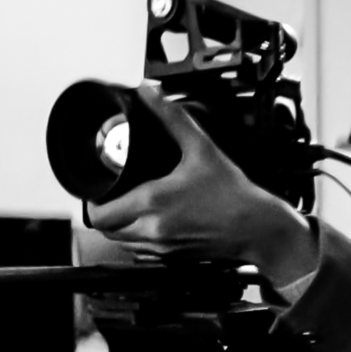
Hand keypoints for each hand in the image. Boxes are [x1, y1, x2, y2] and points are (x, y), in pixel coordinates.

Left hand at [87, 84, 317, 286]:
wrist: (257, 227)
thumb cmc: (234, 194)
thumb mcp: (201, 148)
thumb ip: (172, 118)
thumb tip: (151, 93)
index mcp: (153, 202)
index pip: (99, 214)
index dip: (93, 201)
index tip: (102, 188)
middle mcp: (153, 229)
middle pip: (106, 230)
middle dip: (106, 213)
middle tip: (116, 196)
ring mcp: (163, 248)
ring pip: (123, 243)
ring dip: (122, 227)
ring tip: (135, 208)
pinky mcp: (173, 258)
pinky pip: (143, 253)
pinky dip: (141, 240)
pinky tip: (156, 223)